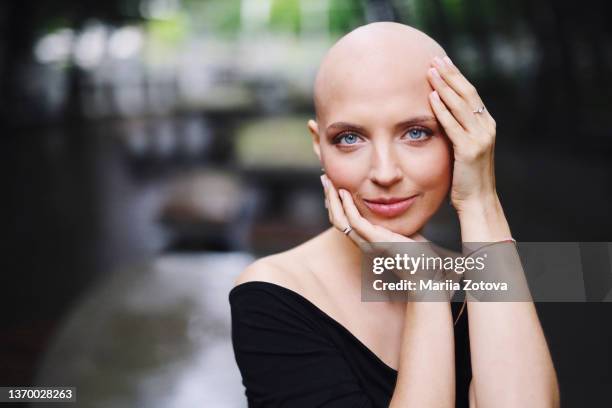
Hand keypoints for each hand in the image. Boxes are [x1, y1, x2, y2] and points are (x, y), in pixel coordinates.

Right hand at [321, 174, 461, 299]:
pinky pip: (355, 222)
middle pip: (336, 219)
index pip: (343, 220)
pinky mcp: (376, 241)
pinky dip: (348, 206)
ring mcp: (367, 243)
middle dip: (329, 198)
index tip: (332, 186)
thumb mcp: (402, 232)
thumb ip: (393, 222)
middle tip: (324, 179)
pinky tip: (346, 193)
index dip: (334, 203)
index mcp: (366, 240)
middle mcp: (362, 242)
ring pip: (340, 220)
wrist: (426, 275)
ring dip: (333, 200)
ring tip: (330, 183)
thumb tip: (394, 206)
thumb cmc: (417, 256)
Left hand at [427, 56, 497, 212]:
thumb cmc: (467, 178)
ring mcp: (480, 138)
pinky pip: (453, 125)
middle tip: (435, 59)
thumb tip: (441, 116)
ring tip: (430, 71)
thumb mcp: (464, 150)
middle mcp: (486, 128)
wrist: (478, 201)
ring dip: (445, 86)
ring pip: (461, 105)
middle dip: (450, 75)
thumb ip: (457, 132)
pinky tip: (432, 97)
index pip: (471, 94)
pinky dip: (443, 110)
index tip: (443, 63)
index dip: (457, 77)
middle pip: (467, 94)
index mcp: (486, 125)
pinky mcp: (469, 150)